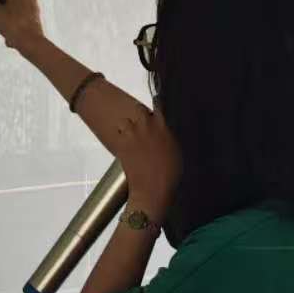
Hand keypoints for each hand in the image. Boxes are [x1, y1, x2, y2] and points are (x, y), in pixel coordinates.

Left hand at [113, 106, 182, 225]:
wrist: (152, 188)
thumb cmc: (170, 173)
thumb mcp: (175, 150)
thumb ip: (167, 135)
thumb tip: (163, 130)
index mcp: (163, 126)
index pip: (158, 105)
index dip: (156, 104)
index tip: (156, 105)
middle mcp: (146, 125)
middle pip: (138, 109)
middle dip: (139, 116)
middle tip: (142, 126)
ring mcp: (132, 134)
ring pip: (125, 122)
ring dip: (127, 127)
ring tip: (131, 138)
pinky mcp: (120, 144)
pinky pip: (118, 134)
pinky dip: (120, 138)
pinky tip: (125, 146)